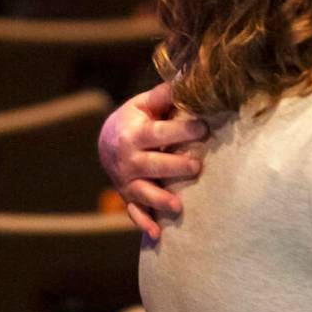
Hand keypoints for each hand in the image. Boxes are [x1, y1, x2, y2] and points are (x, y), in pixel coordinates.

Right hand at [98, 83, 207, 237]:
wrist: (107, 141)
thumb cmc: (136, 119)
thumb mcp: (145, 103)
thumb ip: (165, 95)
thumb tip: (189, 75)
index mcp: (134, 133)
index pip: (159, 132)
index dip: (181, 130)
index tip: (203, 128)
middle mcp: (128, 159)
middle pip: (152, 164)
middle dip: (174, 166)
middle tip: (197, 166)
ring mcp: (127, 180)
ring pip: (143, 191)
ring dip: (159, 199)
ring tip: (178, 207)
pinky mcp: (129, 195)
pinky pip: (134, 211)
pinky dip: (144, 223)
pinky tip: (157, 235)